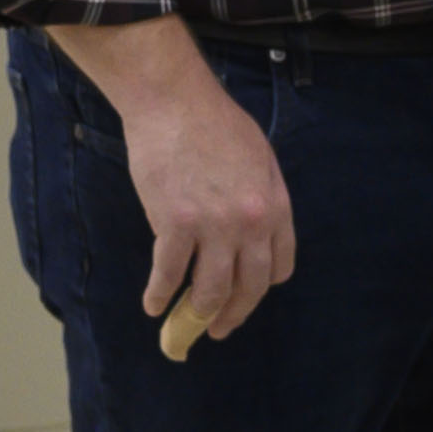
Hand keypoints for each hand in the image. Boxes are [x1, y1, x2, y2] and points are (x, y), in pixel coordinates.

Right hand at [48, 18, 293, 348]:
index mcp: (274, 206)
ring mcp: (214, 227)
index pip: (279, 266)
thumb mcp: (259, 158)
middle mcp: (251, 224)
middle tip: (219, 328)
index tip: (247, 294)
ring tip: (185, 324)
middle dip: (233, 315)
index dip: (261, 286)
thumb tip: (254, 231)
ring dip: (197, 315)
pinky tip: (153, 304)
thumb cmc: (214, 123)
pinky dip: (159, 295)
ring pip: (209, 290)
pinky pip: (168, 274)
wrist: (175, 103)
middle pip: (248, 288)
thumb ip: (261, 198)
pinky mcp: (175, 225)